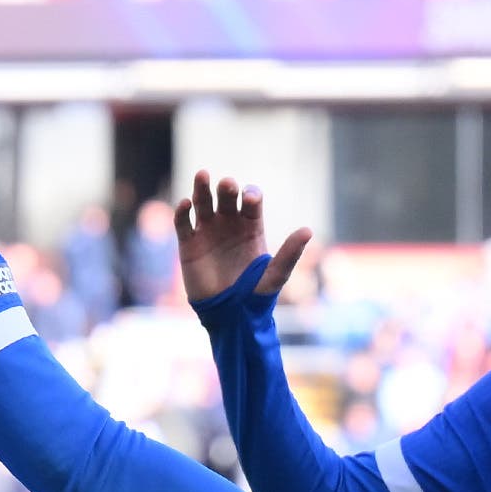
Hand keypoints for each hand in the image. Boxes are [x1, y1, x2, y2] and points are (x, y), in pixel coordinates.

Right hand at [177, 171, 308, 309]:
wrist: (228, 317)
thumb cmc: (255, 296)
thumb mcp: (276, 276)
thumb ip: (290, 254)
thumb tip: (308, 230)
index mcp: (251, 228)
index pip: (251, 202)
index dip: (250, 195)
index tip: (249, 198)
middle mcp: (229, 225)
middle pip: (226, 197)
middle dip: (226, 188)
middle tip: (227, 183)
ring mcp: (207, 233)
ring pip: (203, 203)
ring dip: (201, 188)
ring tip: (202, 175)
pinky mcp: (188, 245)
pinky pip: (183, 223)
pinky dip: (182, 211)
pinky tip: (185, 204)